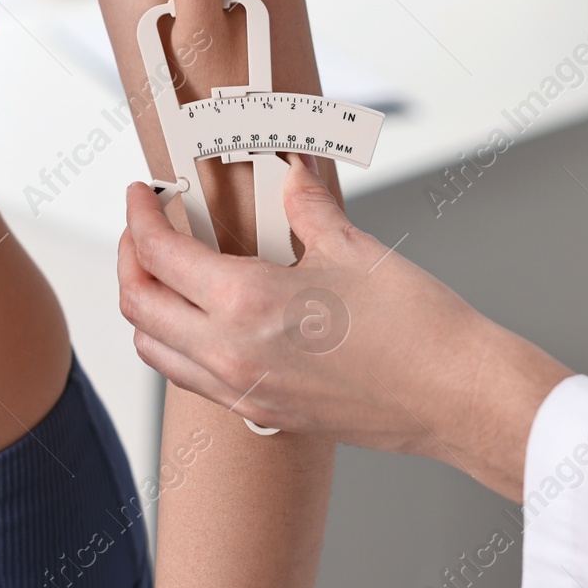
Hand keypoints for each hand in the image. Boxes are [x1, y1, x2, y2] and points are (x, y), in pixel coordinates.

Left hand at [118, 157, 571, 499]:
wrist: (457, 398)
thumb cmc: (417, 329)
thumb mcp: (352, 248)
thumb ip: (306, 206)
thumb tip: (293, 173)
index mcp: (245, 304)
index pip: (159, 254)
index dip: (139, 216)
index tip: (142, 194)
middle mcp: (230, 354)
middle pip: (139, 304)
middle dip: (130, 257)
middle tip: (144, 226)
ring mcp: (243, 391)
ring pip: (154, 349)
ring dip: (146, 306)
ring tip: (165, 272)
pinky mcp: (263, 413)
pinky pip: (190, 379)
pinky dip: (176, 343)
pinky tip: (204, 318)